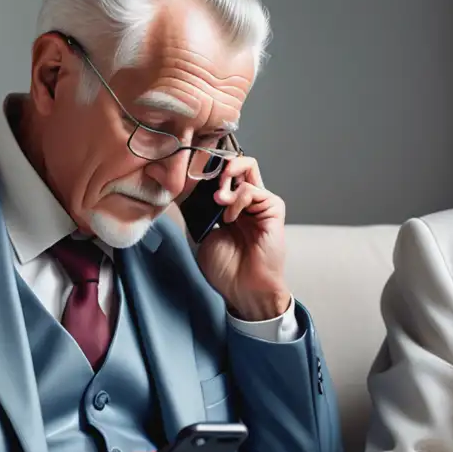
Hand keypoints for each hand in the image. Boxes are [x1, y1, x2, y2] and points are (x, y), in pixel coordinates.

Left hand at [190, 155, 290, 320]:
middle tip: (202, 181)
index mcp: (229, 206)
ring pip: (246, 167)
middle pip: (234, 162)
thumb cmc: (226, 268)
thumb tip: (180, 186)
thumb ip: (196, 209)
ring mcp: (260, 203)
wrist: (244, 289)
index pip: (219, 173)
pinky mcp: (273, 208)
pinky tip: (230, 218)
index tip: (186, 171)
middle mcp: (246, 200)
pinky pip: (253, 189)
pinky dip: (237, 199)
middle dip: (215, 166)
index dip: (204, 167)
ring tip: (217, 201)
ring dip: (225, 182)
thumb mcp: (201, 232)